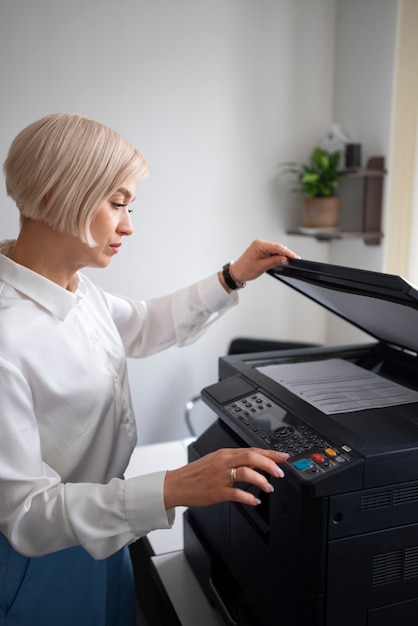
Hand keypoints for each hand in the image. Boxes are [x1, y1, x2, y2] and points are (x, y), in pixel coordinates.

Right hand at [163, 447, 288, 508]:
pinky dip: (249, 498)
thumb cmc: (196, 474)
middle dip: (269, 464)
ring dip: (261, 480)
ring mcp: (220, 477)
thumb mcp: (215, 460)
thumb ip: (234, 461)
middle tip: (280, 472)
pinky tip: (255, 501)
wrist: (176, 484)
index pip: (251, 449)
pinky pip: (237, 494)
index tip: (283, 457)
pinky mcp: (216, 492)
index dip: (269, 453)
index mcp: (224, 453)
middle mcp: (223, 462)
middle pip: (251, 457)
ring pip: (246, 473)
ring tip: (269, 487)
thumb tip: (256, 463)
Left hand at [221, 239, 298, 288]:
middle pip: (278, 247)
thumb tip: (286, 259)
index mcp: (259, 245)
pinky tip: (280, 261)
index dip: (287, 253)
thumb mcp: (262, 266)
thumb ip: (275, 261)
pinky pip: (272, 252)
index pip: (278, 247)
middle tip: (293, 261)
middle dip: (286, 254)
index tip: (295, 258)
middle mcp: (260, 243)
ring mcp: (260, 246)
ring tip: (288, 262)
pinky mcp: (260, 250)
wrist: (236, 273)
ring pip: (275, 249)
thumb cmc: (245, 269)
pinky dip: (276, 256)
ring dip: (281, 255)